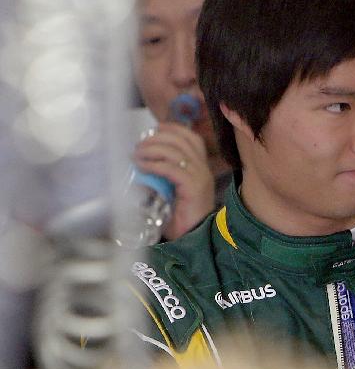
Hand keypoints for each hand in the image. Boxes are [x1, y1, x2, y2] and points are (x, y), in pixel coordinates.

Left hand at [133, 122, 215, 239]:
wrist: (195, 239)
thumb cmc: (182, 220)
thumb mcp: (172, 192)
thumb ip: (162, 178)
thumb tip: (139, 167)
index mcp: (201, 169)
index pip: (192, 138)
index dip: (173, 129)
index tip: (155, 129)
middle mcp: (203, 170)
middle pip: (182, 140)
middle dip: (158, 138)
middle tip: (140, 145)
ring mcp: (200, 178)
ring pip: (175, 151)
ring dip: (152, 149)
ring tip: (137, 155)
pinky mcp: (193, 188)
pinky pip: (171, 169)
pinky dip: (154, 164)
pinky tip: (142, 166)